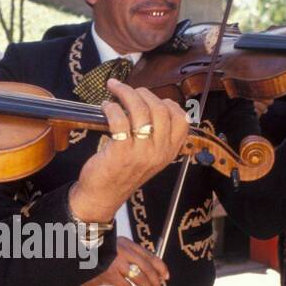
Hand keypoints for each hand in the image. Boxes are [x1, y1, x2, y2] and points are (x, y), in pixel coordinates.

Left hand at [69, 80, 189, 222]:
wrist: (103, 196)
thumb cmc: (123, 172)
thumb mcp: (149, 157)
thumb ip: (155, 135)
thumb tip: (147, 103)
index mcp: (169, 152)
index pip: (182, 120)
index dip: (167, 102)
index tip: (152, 98)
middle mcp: (158, 152)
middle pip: (160, 109)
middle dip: (142, 92)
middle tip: (128, 89)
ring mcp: (141, 153)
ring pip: (140, 111)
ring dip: (125, 93)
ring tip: (115, 89)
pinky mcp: (121, 152)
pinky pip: (120, 120)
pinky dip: (112, 108)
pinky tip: (107, 106)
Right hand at [81, 237, 168, 285]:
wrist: (78, 255)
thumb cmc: (99, 254)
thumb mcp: (116, 248)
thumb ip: (130, 255)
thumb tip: (148, 271)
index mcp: (128, 244)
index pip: (151, 256)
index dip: (161, 268)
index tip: (166, 277)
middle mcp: (124, 251)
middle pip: (147, 268)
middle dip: (155, 281)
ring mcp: (117, 263)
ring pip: (139, 278)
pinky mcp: (109, 275)